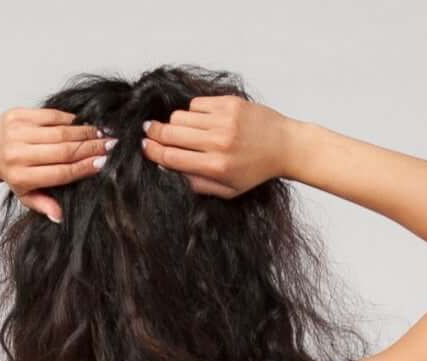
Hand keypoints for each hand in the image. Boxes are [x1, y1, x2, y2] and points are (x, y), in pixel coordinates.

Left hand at [0, 107, 112, 222]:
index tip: (103, 163)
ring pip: (60, 131)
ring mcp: (17, 132)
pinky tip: (84, 123)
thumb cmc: (12, 175)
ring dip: (84, 132)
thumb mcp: (25, 196)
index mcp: (21, 176)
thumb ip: (42, 205)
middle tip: (111, 145)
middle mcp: (18, 153)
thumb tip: (60, 217)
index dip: (83, 168)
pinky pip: (50, 116)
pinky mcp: (18, 115)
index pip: (60, 172)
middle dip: (90, 147)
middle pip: (63, 150)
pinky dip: (70, 120)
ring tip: (103, 133)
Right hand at [140, 96, 291, 198]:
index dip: (152, 151)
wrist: (284, 146)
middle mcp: (218, 141)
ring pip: (180, 116)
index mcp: (215, 166)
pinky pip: (196, 104)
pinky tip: (200, 121)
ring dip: (174, 123)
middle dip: (154, 132)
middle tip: (147, 131)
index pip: (171, 156)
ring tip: (179, 130)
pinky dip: (193, 112)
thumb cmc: (255, 171)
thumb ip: (196, 182)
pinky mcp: (229, 103)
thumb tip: (168, 167)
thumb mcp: (227, 190)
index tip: (143, 146)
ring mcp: (224, 119)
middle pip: (170, 133)